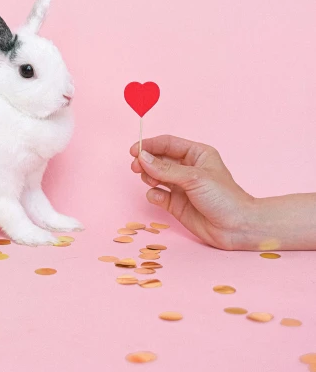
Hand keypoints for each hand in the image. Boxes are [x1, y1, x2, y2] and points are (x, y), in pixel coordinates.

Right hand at [130, 135, 253, 249]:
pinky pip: (158, 195)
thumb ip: (166, 169)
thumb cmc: (224, 197)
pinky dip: (154, 195)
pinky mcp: (177, 204)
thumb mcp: (194, 178)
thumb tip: (142, 157)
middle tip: (135, 167)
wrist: (237, 228)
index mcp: (196, 154)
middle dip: (146, 161)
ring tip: (149, 181)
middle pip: (159, 159)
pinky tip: (158, 197)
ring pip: (156, 176)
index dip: (149, 145)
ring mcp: (182, 186)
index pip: (168, 143)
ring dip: (148, 177)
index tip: (134, 150)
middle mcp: (188, 168)